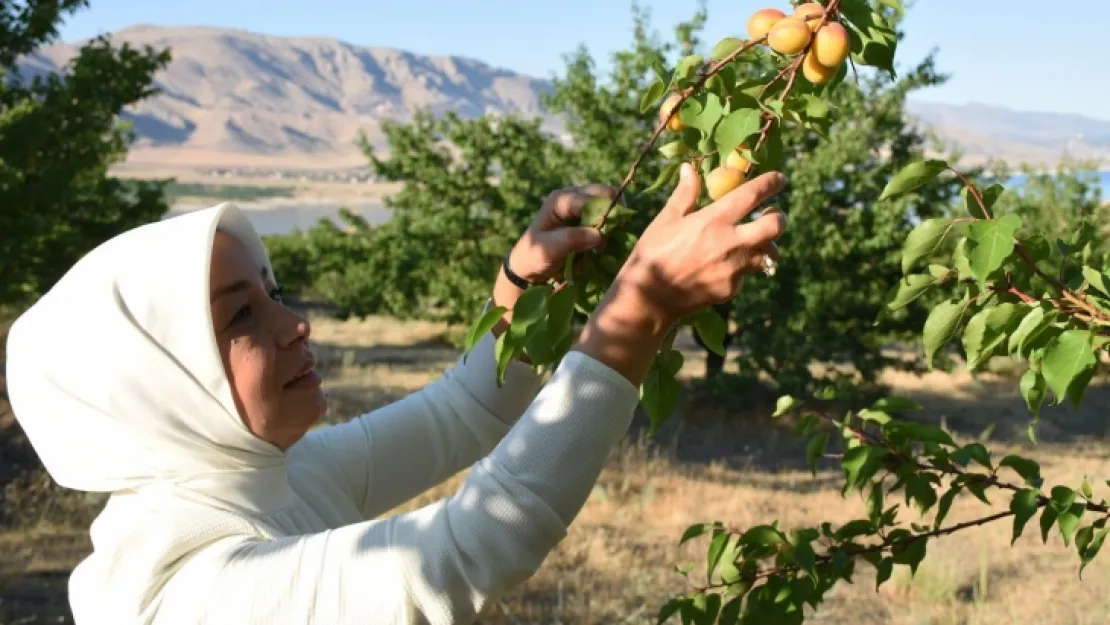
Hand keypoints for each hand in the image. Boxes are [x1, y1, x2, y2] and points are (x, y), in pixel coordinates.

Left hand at [503, 184, 616, 282]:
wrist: (531, 264)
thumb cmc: (535, 255)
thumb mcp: (548, 249)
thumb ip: (571, 239)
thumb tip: (599, 235)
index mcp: (560, 199)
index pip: (590, 200)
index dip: (605, 213)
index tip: (611, 235)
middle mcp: (573, 196)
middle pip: (606, 193)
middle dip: (614, 212)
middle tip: (616, 235)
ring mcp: (583, 204)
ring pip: (611, 203)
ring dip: (616, 219)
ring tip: (612, 239)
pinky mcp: (590, 215)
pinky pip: (610, 213)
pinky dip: (614, 225)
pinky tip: (610, 240)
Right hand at [572, 163, 785, 386]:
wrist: (649, 297)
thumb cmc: (653, 253)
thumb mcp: (666, 220)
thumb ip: (684, 194)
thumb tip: (689, 168)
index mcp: (713, 220)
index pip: (753, 195)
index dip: (771, 184)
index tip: (780, 179)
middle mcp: (729, 243)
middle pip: (775, 227)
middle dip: (780, 218)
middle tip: (774, 215)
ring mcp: (733, 268)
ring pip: (768, 253)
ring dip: (766, 246)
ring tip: (753, 242)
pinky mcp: (731, 289)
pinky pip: (747, 273)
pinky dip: (743, 267)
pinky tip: (727, 266)